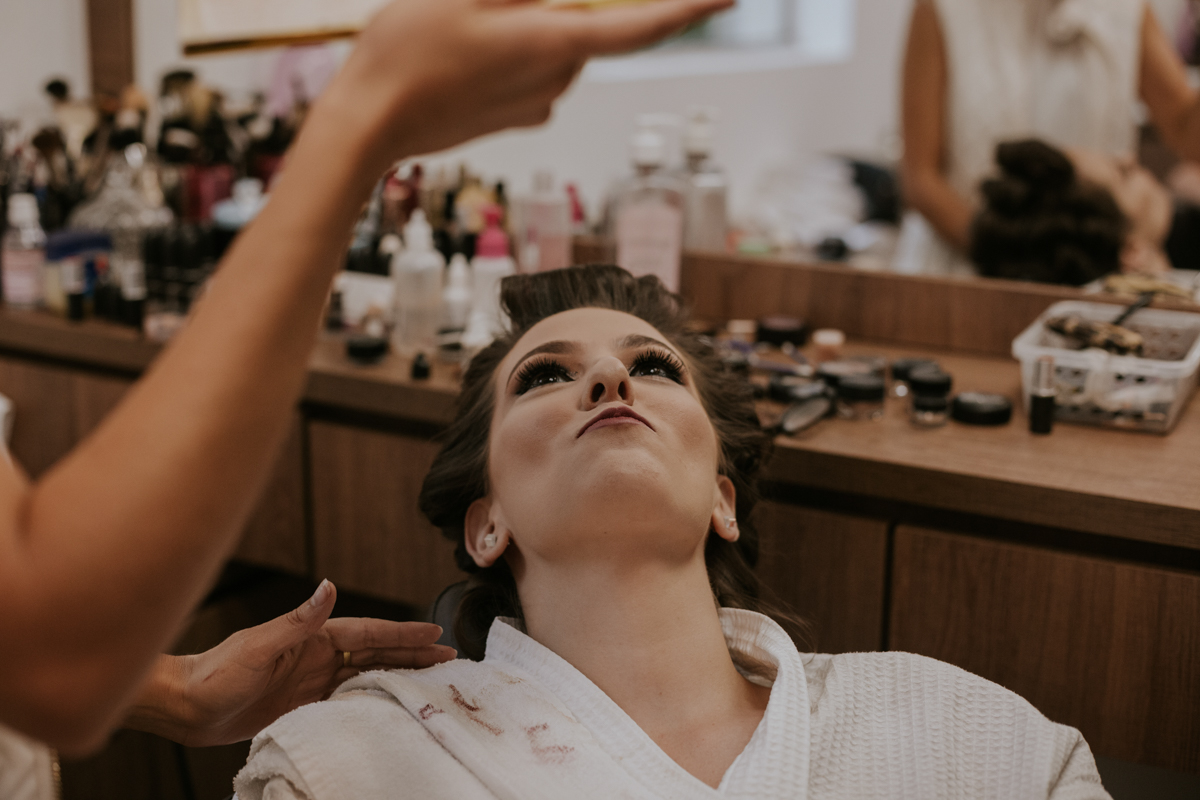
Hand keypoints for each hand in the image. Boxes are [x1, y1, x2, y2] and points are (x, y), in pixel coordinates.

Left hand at [128, 580, 454, 746]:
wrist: (184, 708)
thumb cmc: (213, 674)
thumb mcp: (258, 646)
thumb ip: (297, 620)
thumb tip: (327, 588)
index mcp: (313, 637)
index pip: (369, 634)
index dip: (403, 634)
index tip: (434, 634)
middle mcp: (318, 655)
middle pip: (376, 653)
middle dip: (412, 653)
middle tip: (448, 657)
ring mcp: (312, 679)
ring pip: (367, 674)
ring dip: (398, 674)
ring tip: (431, 679)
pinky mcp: (303, 703)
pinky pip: (349, 699)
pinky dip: (373, 699)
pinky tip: (390, 704)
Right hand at [321, 0, 732, 167]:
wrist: (368, 124)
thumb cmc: (406, 51)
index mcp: (553, 44)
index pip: (642, 26)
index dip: (690, 8)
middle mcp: (558, 80)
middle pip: (589, 22)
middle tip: (495, 5)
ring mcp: (538, 103)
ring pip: (560, 40)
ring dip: (533, 17)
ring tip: (468, 17)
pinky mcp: (518, 116)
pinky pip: (537, 66)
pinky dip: (518, 42)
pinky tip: (468, 42)